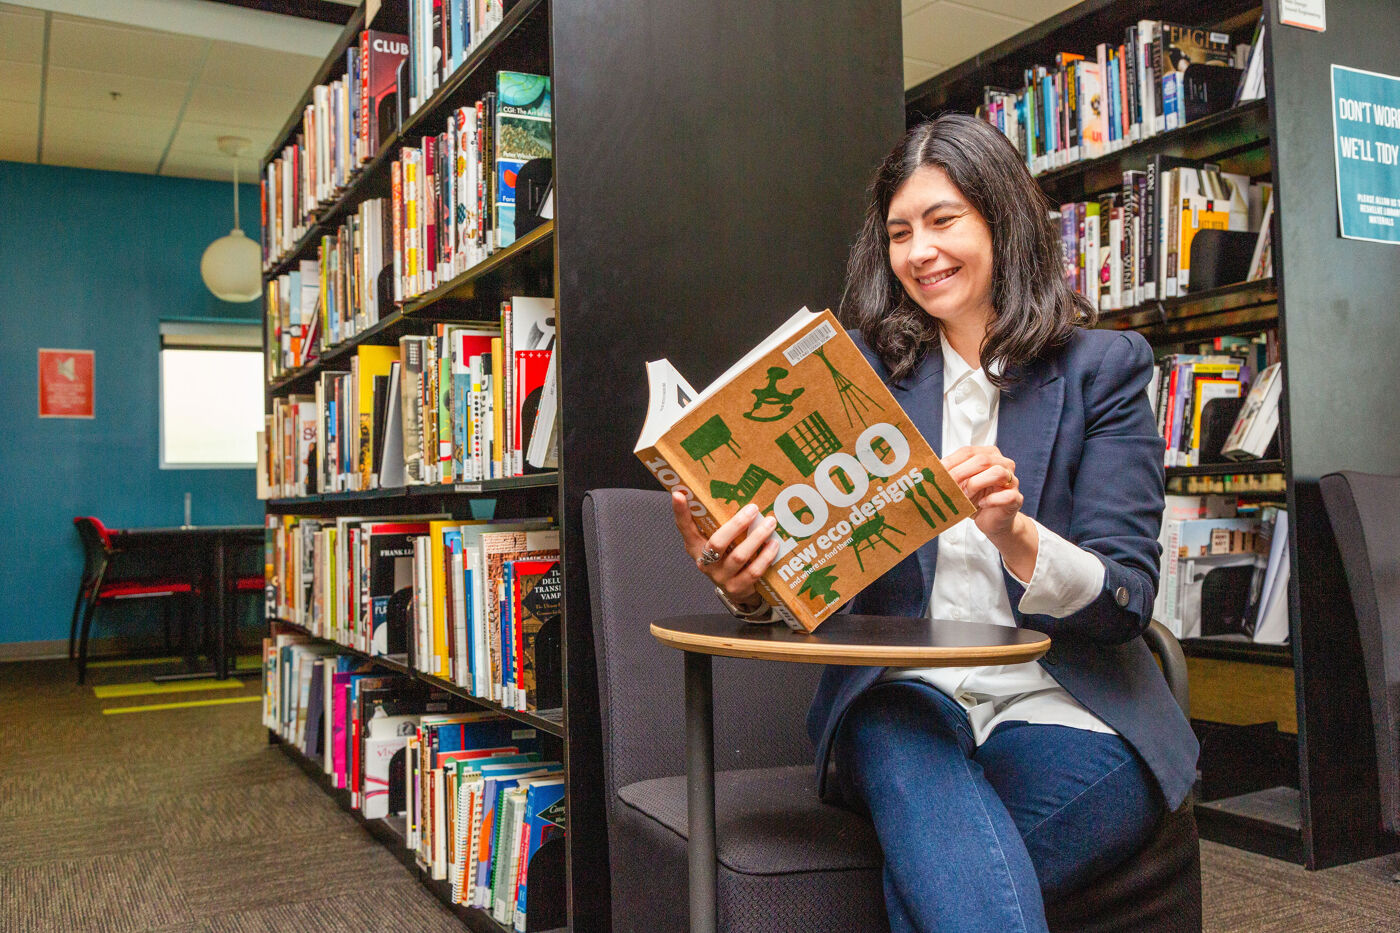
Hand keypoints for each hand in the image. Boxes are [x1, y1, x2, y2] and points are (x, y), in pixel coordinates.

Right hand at [670, 493, 780, 608]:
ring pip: (739, 557)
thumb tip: (736, 493)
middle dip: (737, 524)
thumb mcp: (719, 542)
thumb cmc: (727, 557)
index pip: (685, 528)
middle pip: (717, 543)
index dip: (680, 512)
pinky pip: (753, 571)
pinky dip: (765, 556)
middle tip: (753, 508)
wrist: (737, 590)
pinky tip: (774, 544)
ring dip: (756, 538)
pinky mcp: (737, 587)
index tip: (678, 494)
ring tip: (770, 523)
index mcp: (696, 547)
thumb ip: (721, 525)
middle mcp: (705, 562)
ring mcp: (720, 577)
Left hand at [942, 445, 1037, 579]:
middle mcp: (1003, 464)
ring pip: (996, 473)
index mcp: (988, 455)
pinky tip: (982, 504)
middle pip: (982, 460)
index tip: (937, 472)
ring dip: (976, 484)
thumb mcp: (960, 484)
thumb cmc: (976, 500)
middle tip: (948, 486)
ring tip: (965, 496)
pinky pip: (1007, 495)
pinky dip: (992, 500)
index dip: (951, 461)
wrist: (992, 521)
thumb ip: (951, 475)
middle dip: (961, 473)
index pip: (968, 451)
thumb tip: (930, 472)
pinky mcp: (1016, 498)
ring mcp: (1012, 481)